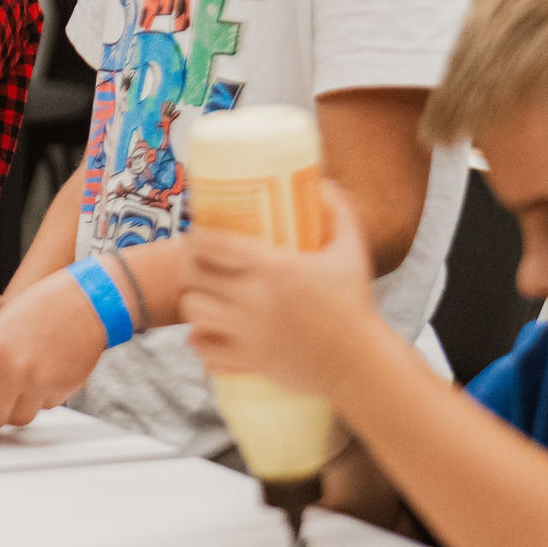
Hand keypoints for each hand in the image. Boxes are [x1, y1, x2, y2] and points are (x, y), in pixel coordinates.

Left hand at [0, 265, 111, 431]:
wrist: (84, 302)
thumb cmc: (39, 307)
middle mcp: (11, 368)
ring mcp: (37, 382)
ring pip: (16, 419)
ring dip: (12, 412)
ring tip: (13, 395)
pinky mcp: (59, 390)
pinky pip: (40, 408)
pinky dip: (36, 401)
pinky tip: (38, 380)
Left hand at [183, 182, 377, 398]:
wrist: (359, 363)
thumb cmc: (355, 303)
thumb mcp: (352, 250)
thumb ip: (339, 211)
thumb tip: (323, 183)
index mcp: (273, 268)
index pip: (213, 244)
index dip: (196, 236)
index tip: (197, 233)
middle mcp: (253, 299)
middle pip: (194, 276)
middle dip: (188, 266)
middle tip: (195, 263)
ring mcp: (247, 333)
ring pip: (193, 312)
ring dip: (193, 301)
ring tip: (202, 295)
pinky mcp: (247, 361)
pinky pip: (204, 350)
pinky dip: (201, 341)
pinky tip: (206, 334)